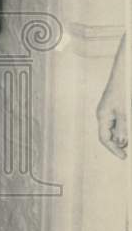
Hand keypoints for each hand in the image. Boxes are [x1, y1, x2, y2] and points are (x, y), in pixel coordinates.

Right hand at [96, 35, 127, 158]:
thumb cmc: (121, 90)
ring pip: (112, 130)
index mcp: (102, 116)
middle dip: (117, 145)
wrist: (121, 74)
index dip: (113, 149)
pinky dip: (122, 129)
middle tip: (126, 154)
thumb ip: (122, 126)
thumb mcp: (123, 110)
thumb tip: (122, 142)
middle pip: (108, 135)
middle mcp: (103, 115)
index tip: (123, 157)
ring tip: (128, 144)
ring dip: (120, 137)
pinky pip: (116, 123)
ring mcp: (107, 112)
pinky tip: (127, 132)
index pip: (104, 138)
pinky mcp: (113, 108)